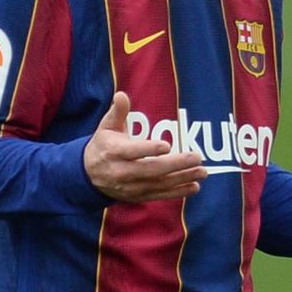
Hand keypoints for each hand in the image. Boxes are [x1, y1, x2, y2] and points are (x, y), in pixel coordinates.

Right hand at [83, 92, 206, 201]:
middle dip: (175, 164)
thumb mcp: (106, 127)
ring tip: (202, 172)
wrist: (88, 175)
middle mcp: (121, 172)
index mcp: (113, 152)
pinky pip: (160, 195)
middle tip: (196, 157)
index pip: (132, 152)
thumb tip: (122, 95)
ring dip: (182, 179)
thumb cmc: (103, 145)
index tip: (166, 146)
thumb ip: (118, 112)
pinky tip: (194, 187)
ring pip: (159, 184)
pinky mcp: (138, 196)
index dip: (148, 149)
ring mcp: (130, 187)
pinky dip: (178, 192)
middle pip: (150, 169)